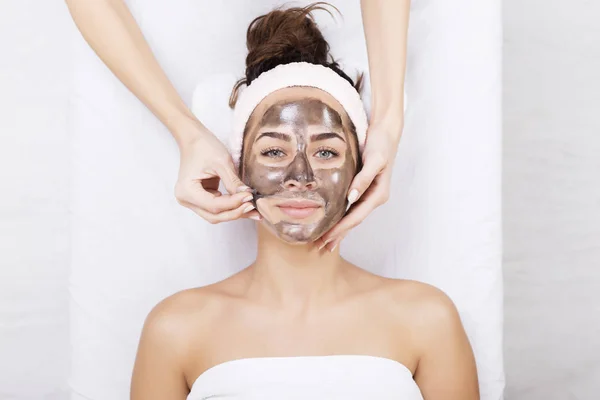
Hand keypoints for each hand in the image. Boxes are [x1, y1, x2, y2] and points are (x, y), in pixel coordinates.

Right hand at [173, 119, 259, 222]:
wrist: (193, 138)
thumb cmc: (204, 147)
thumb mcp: (222, 163)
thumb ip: (233, 182)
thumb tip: (248, 197)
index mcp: (187, 191)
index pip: (214, 205)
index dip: (234, 204)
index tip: (250, 197)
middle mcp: (186, 199)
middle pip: (214, 215)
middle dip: (235, 213)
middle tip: (254, 208)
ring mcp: (192, 201)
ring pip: (216, 215)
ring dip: (234, 212)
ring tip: (253, 210)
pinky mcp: (200, 198)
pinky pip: (217, 208)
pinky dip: (231, 207)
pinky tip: (245, 205)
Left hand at [318, 120, 402, 250]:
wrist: (387, 133)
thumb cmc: (381, 144)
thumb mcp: (374, 159)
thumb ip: (364, 178)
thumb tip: (352, 197)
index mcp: (378, 194)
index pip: (356, 217)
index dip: (341, 229)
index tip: (326, 238)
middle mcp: (374, 198)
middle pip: (353, 221)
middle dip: (337, 235)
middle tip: (319, 248)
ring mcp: (369, 195)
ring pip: (352, 217)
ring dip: (338, 230)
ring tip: (323, 242)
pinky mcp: (364, 190)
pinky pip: (351, 208)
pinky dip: (341, 218)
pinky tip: (332, 224)